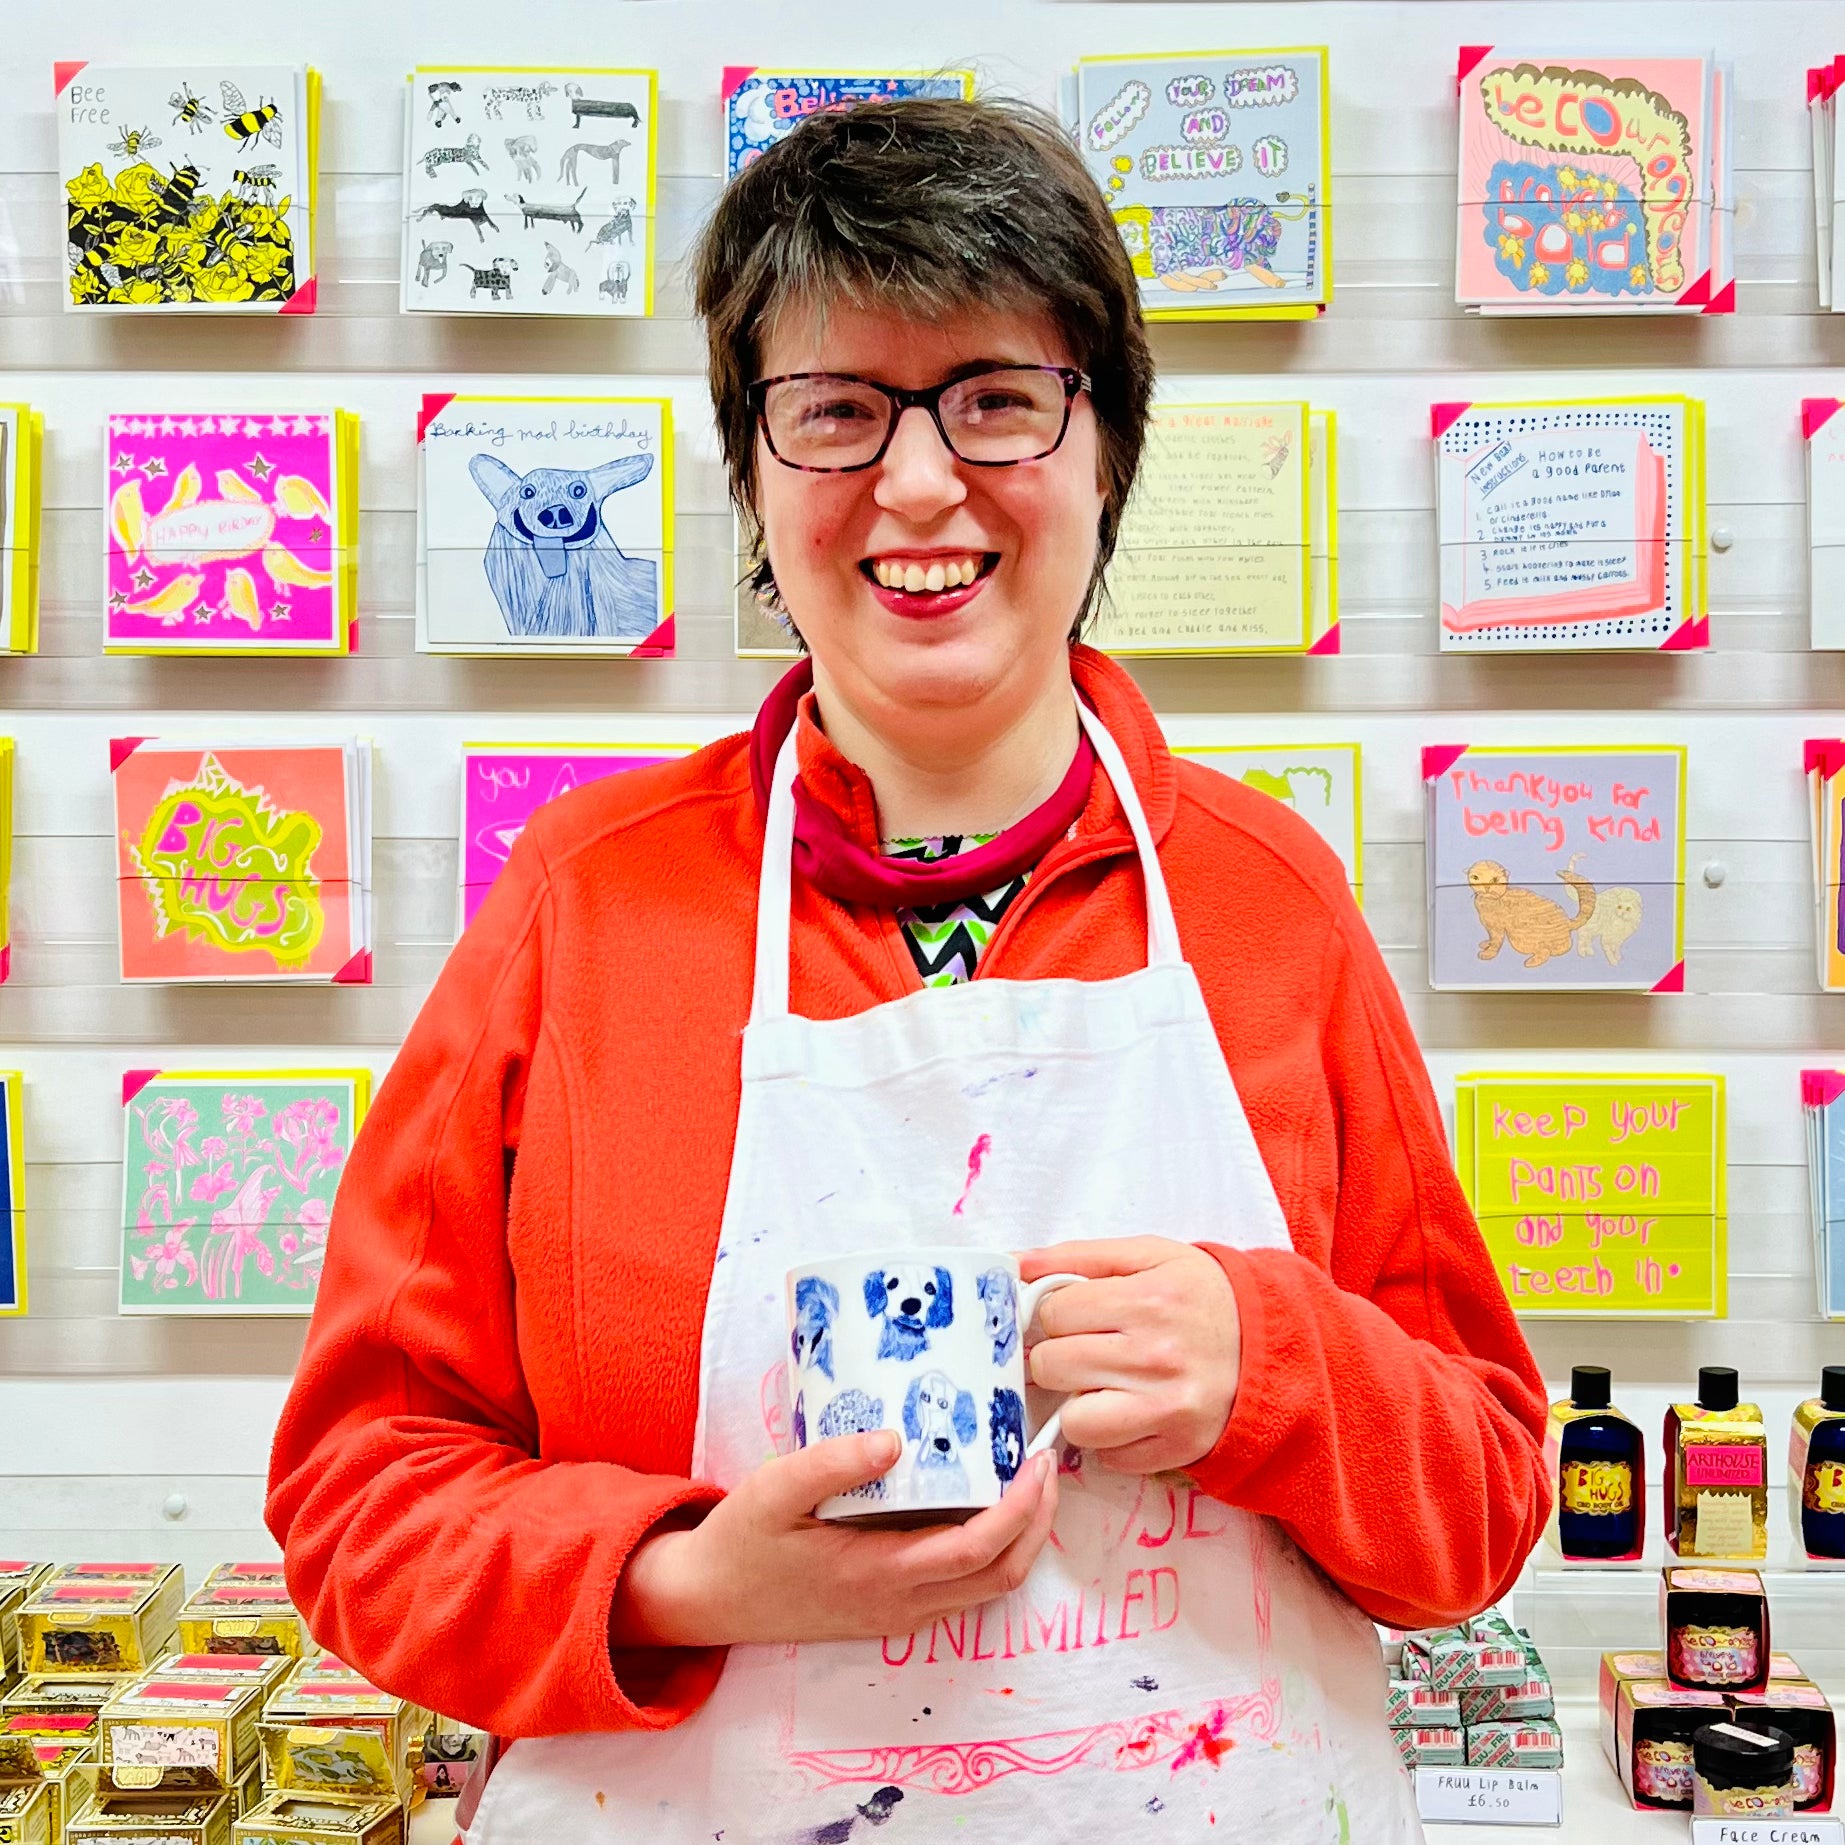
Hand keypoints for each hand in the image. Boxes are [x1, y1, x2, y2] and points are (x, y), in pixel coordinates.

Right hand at [609, 1434, 1057, 1649]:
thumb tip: (894, 1438)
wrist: (709, 1601)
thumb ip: (831, 1463)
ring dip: (1021, 1537)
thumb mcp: (773, 1490)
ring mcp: (899, 1613)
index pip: (977, 1551)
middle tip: (1048, 1462)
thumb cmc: (742, 1542)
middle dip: (1038, 1522)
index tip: (1037, 1461)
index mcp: (879, 1575)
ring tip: (1027, 1478)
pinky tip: (984, 1503)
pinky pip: (963, 1588)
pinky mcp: (892, 1608)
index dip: (1020, 1509)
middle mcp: (900, 1604)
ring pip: (988, 1588)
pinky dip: (993, 1550)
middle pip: (1001, 1576)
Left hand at [1021, 1237, 1240, 1475]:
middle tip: (1085, 1350)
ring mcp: (1167, 1408)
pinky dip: (1113, 1439)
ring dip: (1079, 1405)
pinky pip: (1110, 1458)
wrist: (1273, 1348)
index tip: (1074, 1317)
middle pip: (1052, 1366)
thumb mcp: (1150, 1256)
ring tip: (1105, 1385)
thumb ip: (1078, 1256)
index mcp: (1148, 1298)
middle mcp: (1156, 1356)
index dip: (1055, 1315)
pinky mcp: (1177, 1449)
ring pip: (1074, 1420)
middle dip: (1058, 1358)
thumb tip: (1012, 1265)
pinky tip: (1134, 1411)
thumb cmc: (1202, 1297)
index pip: (1053, 1314)